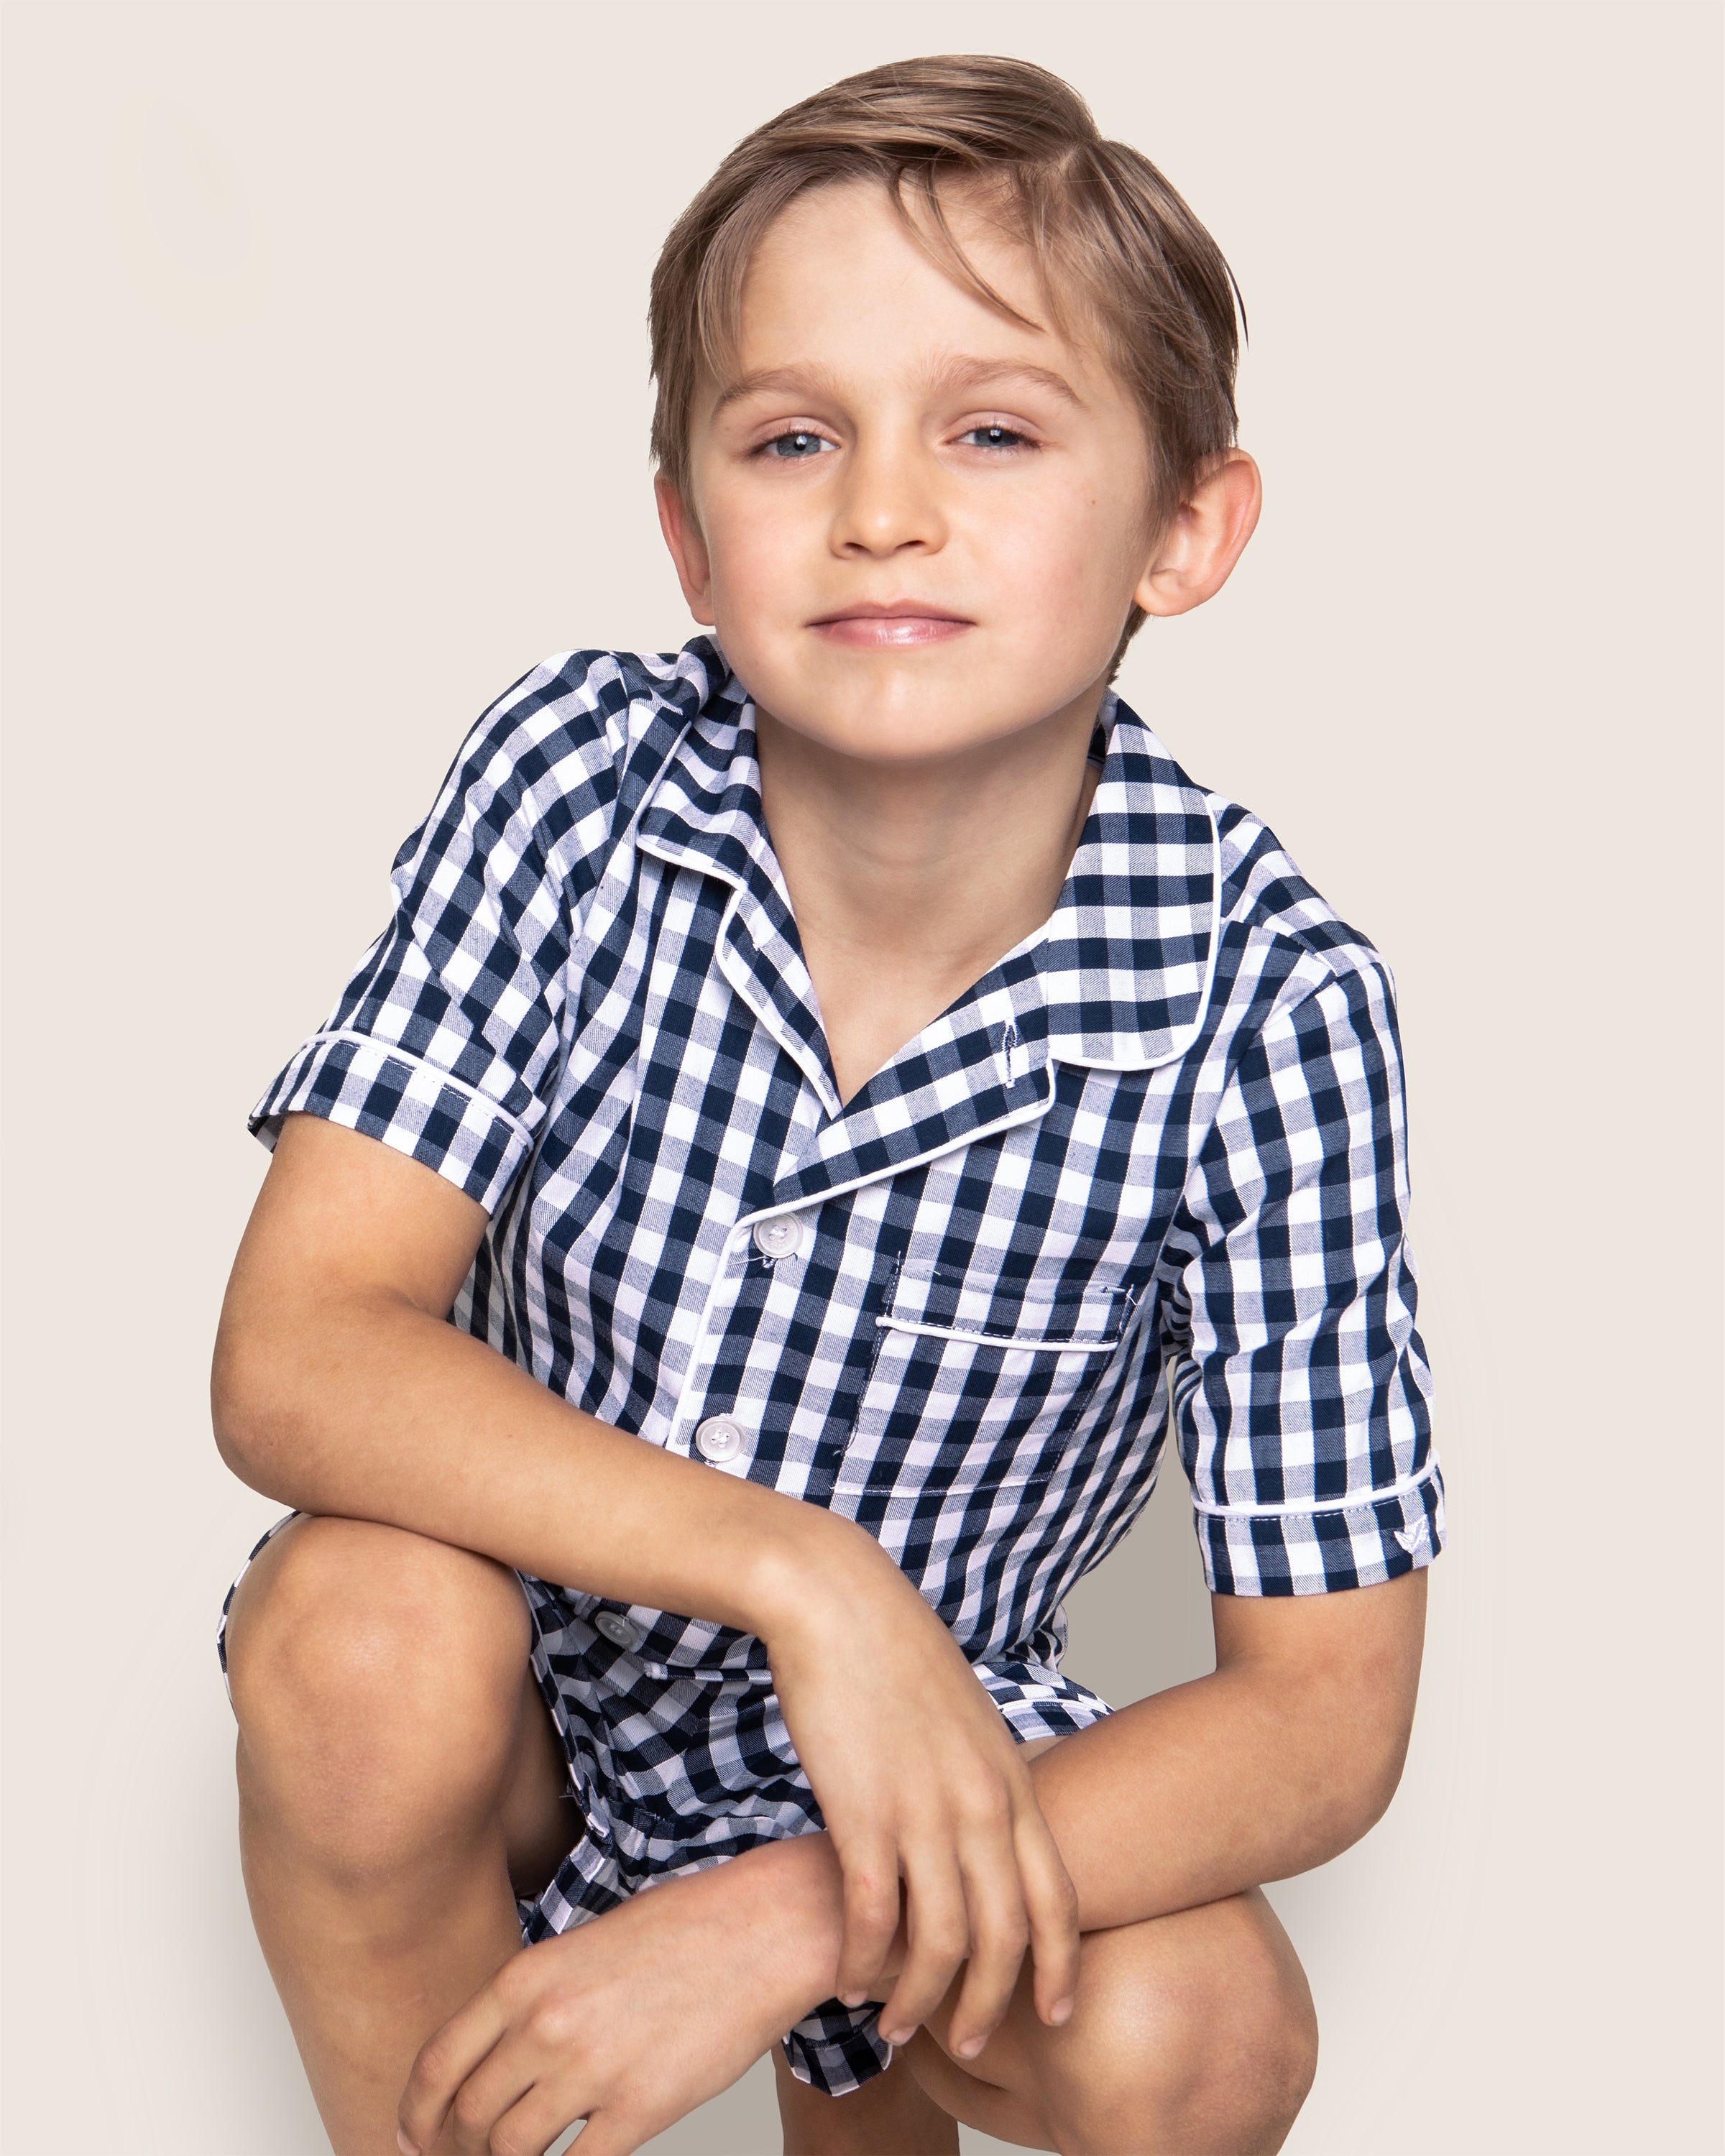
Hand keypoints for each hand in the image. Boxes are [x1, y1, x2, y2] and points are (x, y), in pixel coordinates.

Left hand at [395, 1836, 842, 2155]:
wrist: (759, 1930)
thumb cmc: (680, 1931)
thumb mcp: (582, 1947)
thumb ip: (532, 2001)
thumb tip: (490, 2061)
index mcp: (526, 1977)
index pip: (437, 2065)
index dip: (414, 2116)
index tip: (411, 2140)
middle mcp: (546, 2024)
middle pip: (466, 2117)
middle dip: (456, 2151)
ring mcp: (591, 2069)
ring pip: (510, 2151)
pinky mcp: (640, 2107)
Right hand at [753, 1524, 1079, 2060]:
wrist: (837, 1601)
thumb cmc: (894, 1651)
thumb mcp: (968, 1715)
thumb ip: (986, 1775)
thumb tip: (989, 1823)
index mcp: (1012, 1780)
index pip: (1059, 1898)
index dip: (1061, 1966)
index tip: (1057, 2013)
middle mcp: (981, 1805)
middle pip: (1006, 1936)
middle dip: (990, 2004)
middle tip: (966, 2044)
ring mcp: (923, 1811)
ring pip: (940, 1941)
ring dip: (920, 1998)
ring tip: (898, 2025)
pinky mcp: (862, 1812)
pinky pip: (873, 1916)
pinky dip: (864, 1960)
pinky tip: (850, 1977)